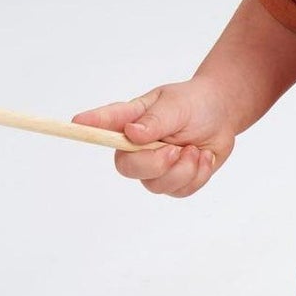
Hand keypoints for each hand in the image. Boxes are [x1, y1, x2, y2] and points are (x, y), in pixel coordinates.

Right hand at [72, 77, 236, 196]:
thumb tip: (132, 133)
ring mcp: (154, 168)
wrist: (220, 117)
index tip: (75, 122)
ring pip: (158, 185)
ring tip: (195, 149)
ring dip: (184, 169)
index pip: (104, 127)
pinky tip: (202, 158)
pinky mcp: (173, 182)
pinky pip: (181, 191)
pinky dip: (198, 175)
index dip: (89, 127)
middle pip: (127, 168)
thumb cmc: (193, 105)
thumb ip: (155, 120)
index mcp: (129, 124)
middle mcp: (136, 148)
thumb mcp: (176, 105)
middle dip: (155, 164)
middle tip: (177, 148)